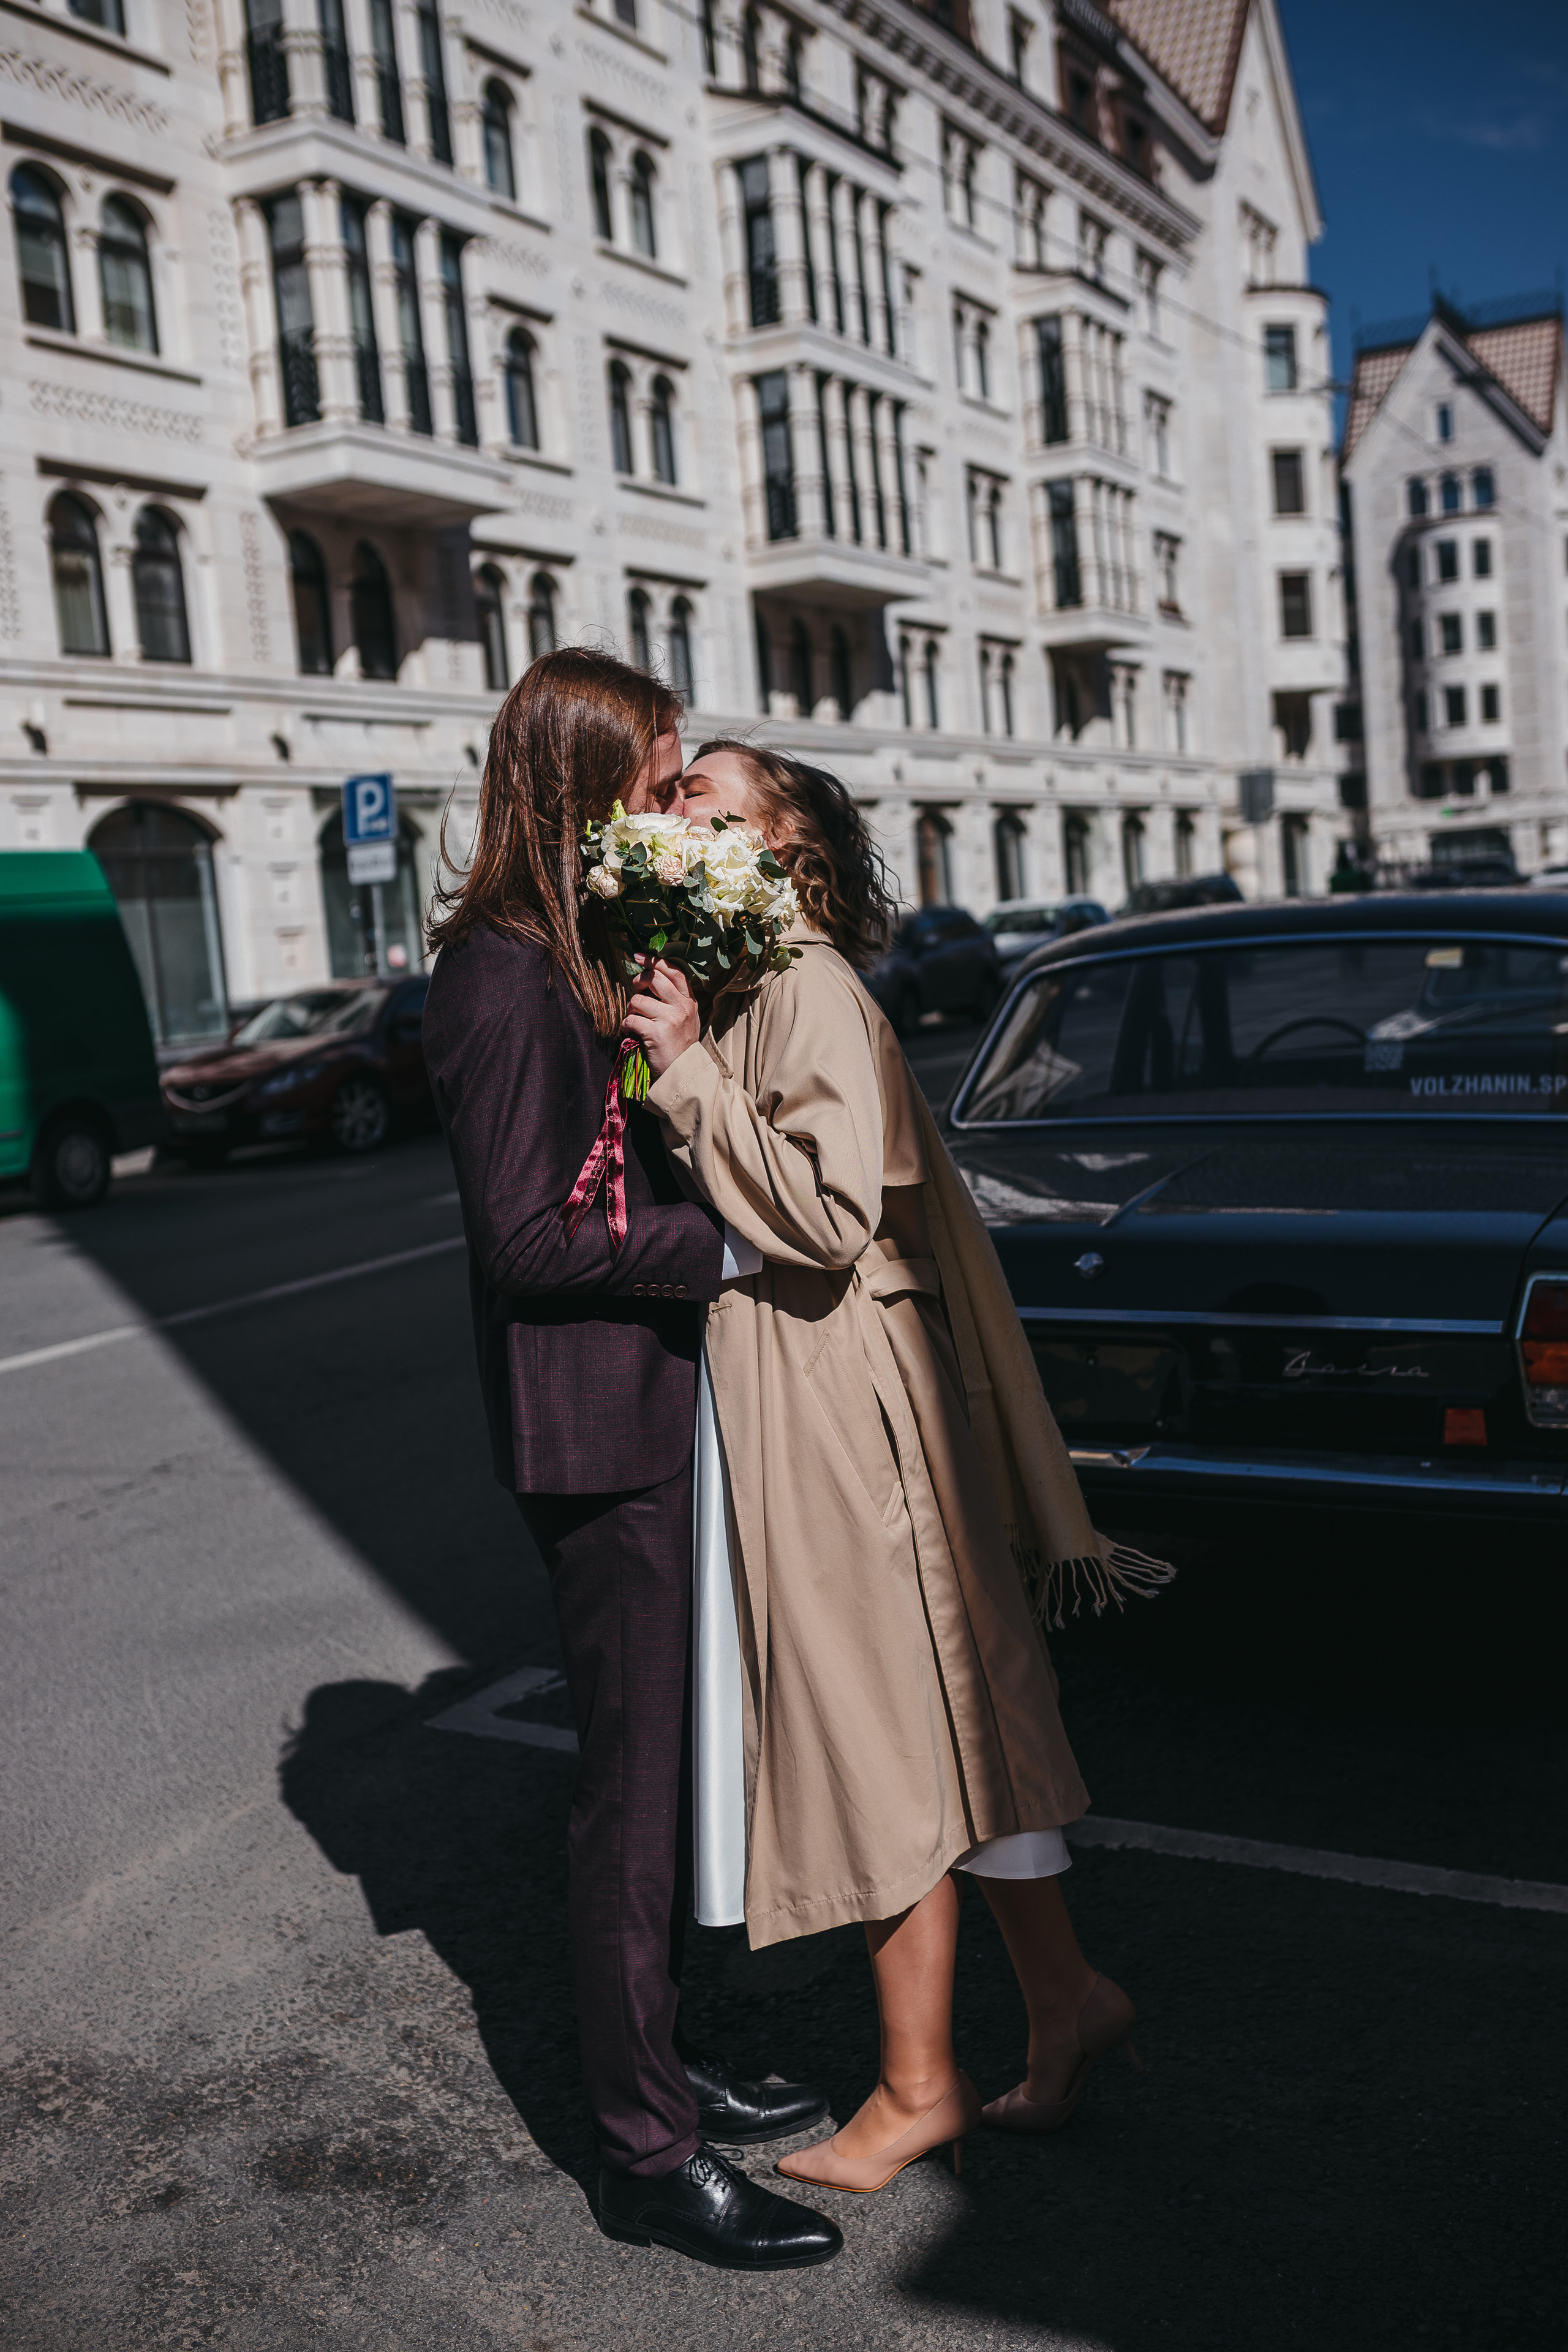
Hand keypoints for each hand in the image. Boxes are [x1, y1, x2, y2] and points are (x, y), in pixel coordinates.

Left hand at [623, 958, 699, 1078]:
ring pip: (638, 1000)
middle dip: (638, 982)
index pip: (673, 971)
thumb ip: (675, 1000)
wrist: (683, 1073)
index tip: (638, 956)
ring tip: (635, 1021)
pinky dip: (626, 1026)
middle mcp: (682, 1007)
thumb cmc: (680, 1046)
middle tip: (636, 992)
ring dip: (630, 1010)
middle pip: (654, 978)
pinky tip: (631, 1033)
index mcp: (689, 1002)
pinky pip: (630, 1019)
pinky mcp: (656, 1032)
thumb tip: (650, 979)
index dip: (654, 960)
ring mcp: (670, 1019)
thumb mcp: (686, 1019)